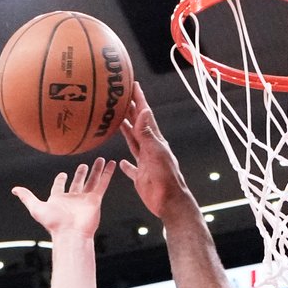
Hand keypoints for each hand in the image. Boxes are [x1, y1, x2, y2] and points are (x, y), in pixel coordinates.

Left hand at [12, 157, 115, 237]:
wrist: (71, 234)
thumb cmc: (54, 223)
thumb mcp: (35, 207)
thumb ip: (27, 197)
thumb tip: (14, 189)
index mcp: (59, 199)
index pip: (60, 186)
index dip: (60, 180)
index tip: (63, 174)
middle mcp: (73, 198)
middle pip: (78, 182)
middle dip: (80, 174)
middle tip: (84, 165)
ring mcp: (85, 199)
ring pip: (92, 180)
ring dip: (96, 170)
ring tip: (101, 159)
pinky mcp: (95, 200)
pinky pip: (102, 184)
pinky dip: (107, 174)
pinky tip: (111, 164)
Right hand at [120, 83, 187, 216]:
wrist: (169, 202)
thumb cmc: (166, 178)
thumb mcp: (155, 153)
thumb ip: (147, 133)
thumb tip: (143, 111)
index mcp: (155, 140)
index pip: (145, 115)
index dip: (139, 99)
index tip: (133, 84)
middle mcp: (150, 148)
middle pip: (138, 125)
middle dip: (130, 110)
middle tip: (120, 97)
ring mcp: (145, 162)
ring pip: (134, 142)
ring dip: (126, 131)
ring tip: (117, 120)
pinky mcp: (141, 176)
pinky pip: (132, 168)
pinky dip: (126, 165)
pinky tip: (121, 162)